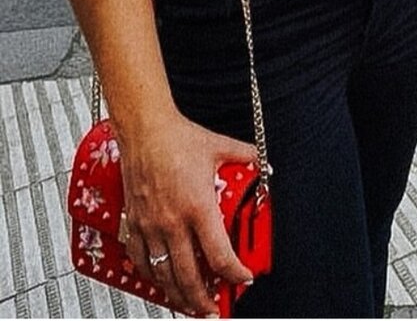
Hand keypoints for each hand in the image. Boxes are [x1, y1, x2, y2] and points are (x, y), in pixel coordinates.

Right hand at [118, 113, 258, 316]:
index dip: (234, 273)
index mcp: (198, 207)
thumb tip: (265, 165)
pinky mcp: (134, 224)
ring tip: (190, 306)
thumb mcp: (221, 147)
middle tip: (214, 310)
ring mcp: (151, 226)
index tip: (243, 278)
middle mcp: (173, 222)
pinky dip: (152, 279)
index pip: (219, 255)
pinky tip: (161, 285)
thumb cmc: (179, 137)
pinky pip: (141, 262)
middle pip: (189, 276)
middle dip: (204, 300)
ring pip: (163, 276)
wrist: (145, 130)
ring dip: (178, 297)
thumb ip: (248, 158)